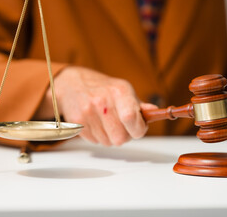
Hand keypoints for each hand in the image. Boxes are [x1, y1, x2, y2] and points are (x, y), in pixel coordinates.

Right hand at [34, 66, 157, 145]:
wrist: (71, 83)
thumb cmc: (102, 88)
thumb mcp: (123, 90)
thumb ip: (139, 106)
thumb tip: (154, 112)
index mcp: (119, 91)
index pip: (131, 118)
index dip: (138, 129)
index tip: (139, 128)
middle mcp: (102, 101)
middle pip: (120, 138)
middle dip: (124, 135)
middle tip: (121, 125)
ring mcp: (88, 112)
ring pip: (108, 142)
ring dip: (110, 136)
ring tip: (106, 122)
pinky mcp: (77, 122)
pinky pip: (95, 141)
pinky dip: (98, 136)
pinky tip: (95, 123)